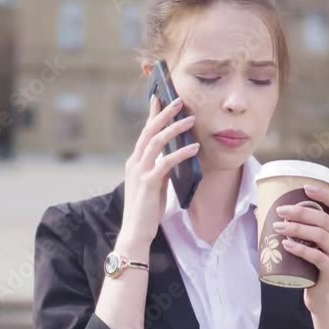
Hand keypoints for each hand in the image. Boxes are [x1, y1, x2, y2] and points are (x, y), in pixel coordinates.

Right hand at [119, 94, 199, 247]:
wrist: (135, 232)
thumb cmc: (146, 209)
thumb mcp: (154, 184)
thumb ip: (160, 168)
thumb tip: (175, 154)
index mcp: (135, 161)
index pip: (144, 132)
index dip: (152, 113)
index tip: (161, 97)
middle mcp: (134, 162)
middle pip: (149, 131)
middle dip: (164, 114)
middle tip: (179, 100)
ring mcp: (140, 172)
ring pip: (156, 142)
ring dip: (174, 129)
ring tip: (190, 120)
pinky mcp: (148, 183)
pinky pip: (165, 162)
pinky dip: (181, 153)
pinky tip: (194, 148)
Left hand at [273, 185, 328, 315]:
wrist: (323, 297)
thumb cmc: (310, 266)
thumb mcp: (310, 245)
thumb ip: (297, 229)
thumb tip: (262, 212)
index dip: (324, 195)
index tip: (305, 188)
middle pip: (324, 220)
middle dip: (301, 212)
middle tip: (280, 211)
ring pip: (321, 236)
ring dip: (297, 229)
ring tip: (278, 227)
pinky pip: (317, 257)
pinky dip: (301, 249)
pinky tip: (287, 245)